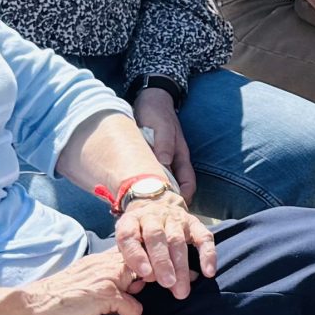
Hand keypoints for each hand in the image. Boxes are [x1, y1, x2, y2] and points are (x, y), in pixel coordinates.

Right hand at [7, 248, 146, 314]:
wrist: (29, 306)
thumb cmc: (52, 299)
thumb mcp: (81, 281)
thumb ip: (102, 279)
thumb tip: (125, 287)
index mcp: (99, 259)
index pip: (135, 252)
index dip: (148, 266)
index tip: (151, 282)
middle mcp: (106, 262)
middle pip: (147, 262)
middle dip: (155, 279)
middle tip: (144, 300)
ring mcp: (107, 277)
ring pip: (146, 280)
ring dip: (143, 299)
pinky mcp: (105, 295)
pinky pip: (135, 308)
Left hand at [115, 191, 218, 298]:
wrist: (156, 207)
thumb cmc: (138, 234)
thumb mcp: (126, 242)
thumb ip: (132, 260)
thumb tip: (149, 278)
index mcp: (131, 221)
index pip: (129, 235)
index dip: (136, 255)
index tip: (145, 273)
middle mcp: (153, 216)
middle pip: (156, 236)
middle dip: (162, 262)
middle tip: (167, 283)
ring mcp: (175, 218)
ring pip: (178, 240)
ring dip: (181, 266)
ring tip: (181, 290)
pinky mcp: (194, 222)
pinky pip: (204, 237)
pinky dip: (208, 255)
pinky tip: (208, 272)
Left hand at [132, 86, 196, 202]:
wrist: (149, 99)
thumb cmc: (157, 113)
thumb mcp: (161, 127)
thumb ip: (164, 144)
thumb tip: (164, 163)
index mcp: (180, 156)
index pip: (188, 183)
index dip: (183, 198)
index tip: (173, 210)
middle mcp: (172, 162)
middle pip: (172, 188)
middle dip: (164, 203)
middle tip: (150, 215)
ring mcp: (160, 162)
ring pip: (158, 185)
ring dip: (149, 196)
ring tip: (135, 207)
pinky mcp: (147, 159)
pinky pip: (146, 177)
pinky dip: (139, 186)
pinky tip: (126, 192)